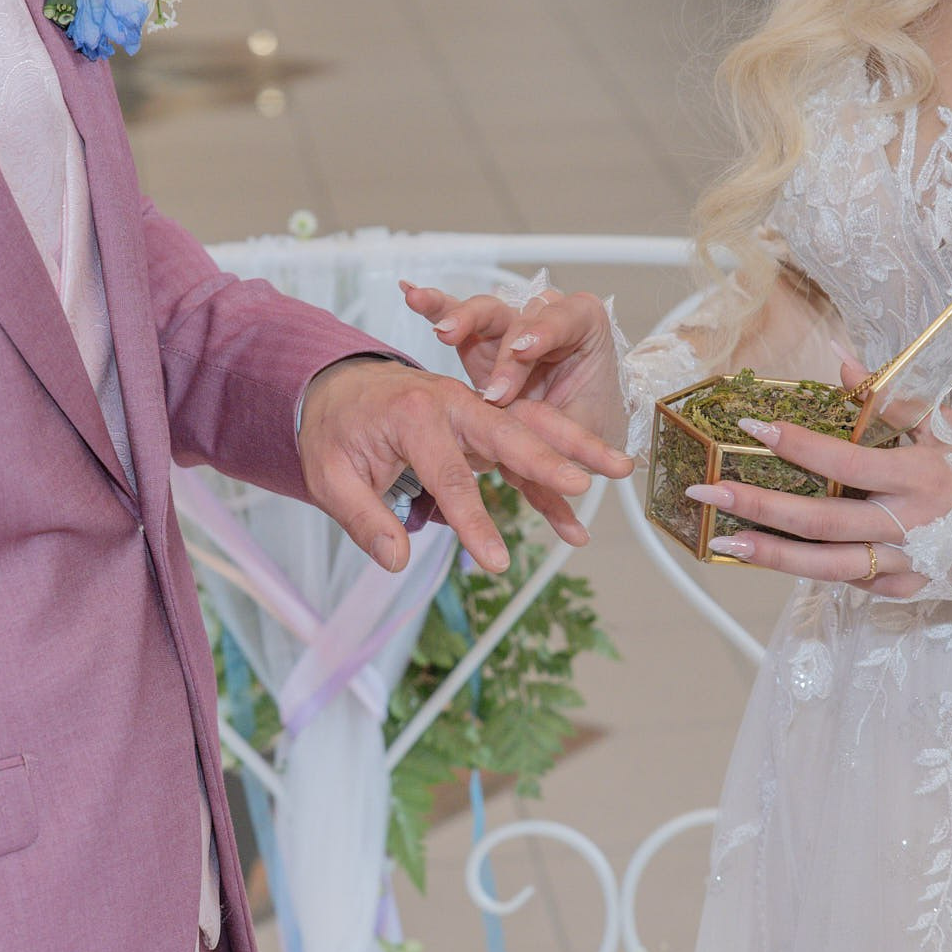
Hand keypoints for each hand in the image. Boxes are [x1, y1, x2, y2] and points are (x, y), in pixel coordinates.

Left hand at [297, 358, 633, 574]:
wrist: (339, 388)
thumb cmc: (336, 431)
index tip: (496, 563)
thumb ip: (363, 518)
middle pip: (509, 431)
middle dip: (550, 459)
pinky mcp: (485, 421)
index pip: (450, 474)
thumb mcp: (329, 476)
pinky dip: (555, 474)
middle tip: (586, 484)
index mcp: (413, 412)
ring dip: (578, 446)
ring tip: (622, 468)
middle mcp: (453, 401)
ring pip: (533, 425)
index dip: (474, 522)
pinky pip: (526, 444)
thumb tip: (397, 560)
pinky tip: (578, 516)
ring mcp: (475, 407)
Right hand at [399, 279, 628, 449]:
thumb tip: (536, 466)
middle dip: (503, 348)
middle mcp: (546, 320)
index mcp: (584, 328)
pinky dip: (434, 308)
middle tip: (492, 388)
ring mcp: (510, 329)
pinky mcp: (481, 340)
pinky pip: (455, 317)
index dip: (544, 331)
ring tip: (443, 332)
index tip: (523, 350)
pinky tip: (411, 296)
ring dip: (460, 319)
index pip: (565, 318)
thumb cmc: (587, 418)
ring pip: (485, 313)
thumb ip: (559, 438)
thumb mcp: (581, 430)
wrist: (577, 422)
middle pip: (519, 316)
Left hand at [690, 362, 951, 598]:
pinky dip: (807, 569)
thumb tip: (843, 363)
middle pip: (822, 521)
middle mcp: (910, 525)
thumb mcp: (950, 428)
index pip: (844, 461)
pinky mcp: (906, 589)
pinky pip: (847, 581)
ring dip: (771, 554)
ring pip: (826, 566)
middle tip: (708, 491)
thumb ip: (894, 400)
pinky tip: (767, 555)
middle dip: (759, 506)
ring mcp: (906, 564)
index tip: (753, 426)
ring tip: (724, 539)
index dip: (797, 444)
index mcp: (920, 477)